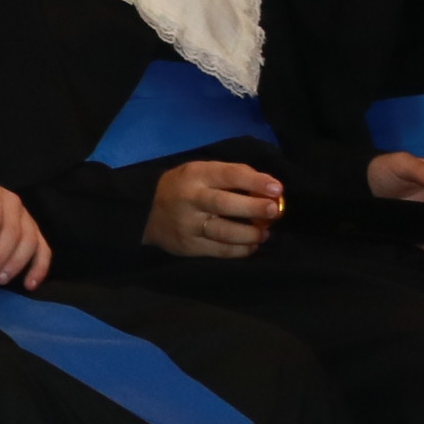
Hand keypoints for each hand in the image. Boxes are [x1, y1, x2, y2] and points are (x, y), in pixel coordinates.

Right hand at [144, 158, 283, 257]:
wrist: (146, 212)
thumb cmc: (185, 188)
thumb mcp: (201, 172)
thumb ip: (232, 176)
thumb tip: (270, 188)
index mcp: (195, 175)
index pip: (228, 175)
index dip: (255, 181)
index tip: (277, 189)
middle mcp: (190, 199)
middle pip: (225, 204)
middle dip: (254, 208)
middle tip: (274, 211)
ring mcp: (188, 224)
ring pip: (224, 232)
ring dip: (250, 233)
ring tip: (264, 233)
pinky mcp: (188, 246)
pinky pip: (220, 251)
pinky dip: (241, 250)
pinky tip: (251, 246)